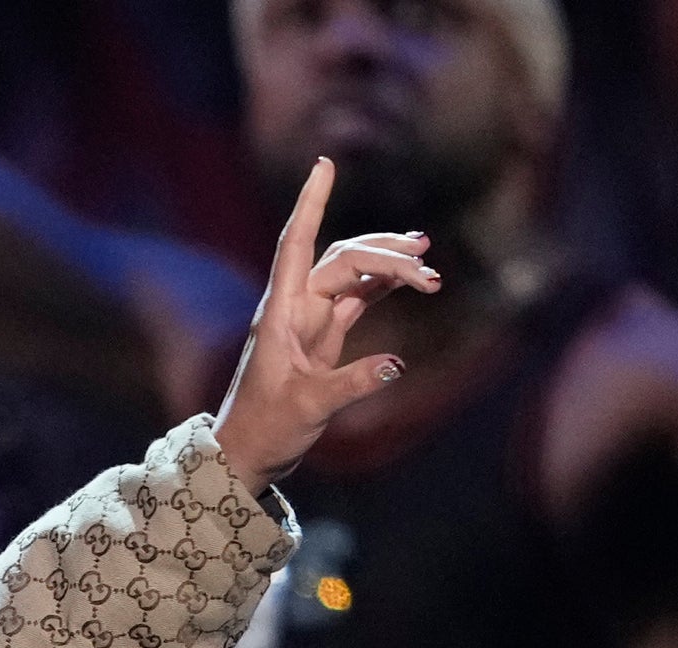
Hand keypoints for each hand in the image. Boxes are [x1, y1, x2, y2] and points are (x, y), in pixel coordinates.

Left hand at [208, 159, 436, 486]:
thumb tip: (397, 363)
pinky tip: (413, 279)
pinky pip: (358, 296)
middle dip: (385, 254)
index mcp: (280, 312)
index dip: (311, 202)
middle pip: (343, 257)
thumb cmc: (265, 429)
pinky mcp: (324, 334)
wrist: (249, 452)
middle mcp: (294, 306)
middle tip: (427, 268)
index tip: (325, 164)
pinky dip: (384, 285)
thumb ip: (351, 384)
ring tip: (429, 268)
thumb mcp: (308, 407)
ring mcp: (311, 317)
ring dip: (390, 265)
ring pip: (354, 273)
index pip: (296, 242)